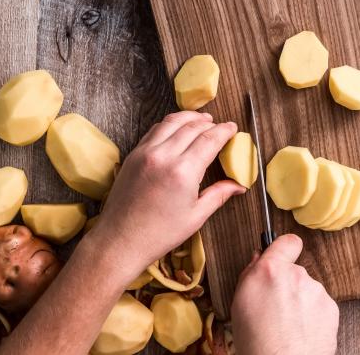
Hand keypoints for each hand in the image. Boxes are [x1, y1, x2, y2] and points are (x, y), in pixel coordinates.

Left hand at [92, 111, 245, 272]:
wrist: (120, 240)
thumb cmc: (159, 234)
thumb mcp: (196, 216)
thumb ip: (219, 195)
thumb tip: (239, 186)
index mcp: (183, 172)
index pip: (209, 139)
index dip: (224, 131)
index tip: (232, 128)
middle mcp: (164, 156)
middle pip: (192, 127)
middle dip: (209, 123)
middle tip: (219, 126)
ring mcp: (145, 153)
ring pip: (171, 122)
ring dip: (189, 118)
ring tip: (201, 120)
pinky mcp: (133, 155)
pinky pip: (154, 130)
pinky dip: (169, 124)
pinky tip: (177, 128)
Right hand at [231, 234, 338, 354]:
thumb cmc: (256, 341)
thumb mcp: (239, 303)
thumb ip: (250, 274)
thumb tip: (259, 258)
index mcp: (269, 270)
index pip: (287, 241)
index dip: (285, 248)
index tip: (283, 254)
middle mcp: (296, 274)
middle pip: (295, 271)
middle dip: (287, 284)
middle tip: (275, 307)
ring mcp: (316, 291)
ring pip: (308, 289)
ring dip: (300, 302)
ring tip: (288, 324)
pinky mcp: (331, 307)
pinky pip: (320, 305)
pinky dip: (313, 315)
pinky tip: (301, 331)